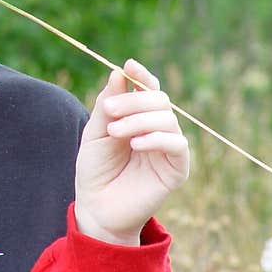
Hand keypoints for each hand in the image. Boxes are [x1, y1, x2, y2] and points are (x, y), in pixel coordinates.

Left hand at [74, 58, 189, 244]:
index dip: (142, 75)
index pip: (148, 89)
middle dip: (133, 100)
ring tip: (114, 132)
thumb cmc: (95, 169)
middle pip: (159, 100)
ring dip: (139, 120)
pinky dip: (156, 138)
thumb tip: (119, 72)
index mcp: (138, 117)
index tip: (129, 65)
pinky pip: (177, 144)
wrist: (97, 206)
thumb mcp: (95, 132)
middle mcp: (157, 129)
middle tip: (108, 111)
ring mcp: (168, 148)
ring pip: (167, 119)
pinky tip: (135, 144)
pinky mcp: (177, 169)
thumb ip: (107, 104)